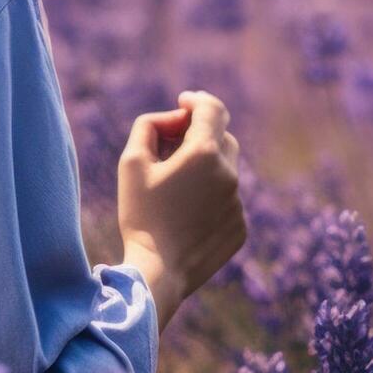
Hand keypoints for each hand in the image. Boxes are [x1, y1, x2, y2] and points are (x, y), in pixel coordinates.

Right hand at [116, 89, 245, 328]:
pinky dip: (211, 198)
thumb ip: (150, 125)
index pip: (212, 109)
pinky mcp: (240, 227)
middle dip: (200, 136)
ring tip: (175, 191)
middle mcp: (229, 174)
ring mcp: (238, 203)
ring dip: (205, 170)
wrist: (157, 271)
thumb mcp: (131, 162)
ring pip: (226, 171)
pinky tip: (186, 216)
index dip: (197, 100)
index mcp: (204, 153)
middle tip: (171, 149)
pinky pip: (228, 201)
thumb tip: (176, 118)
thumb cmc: (140, 214)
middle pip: (222, 138)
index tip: (184, 103)